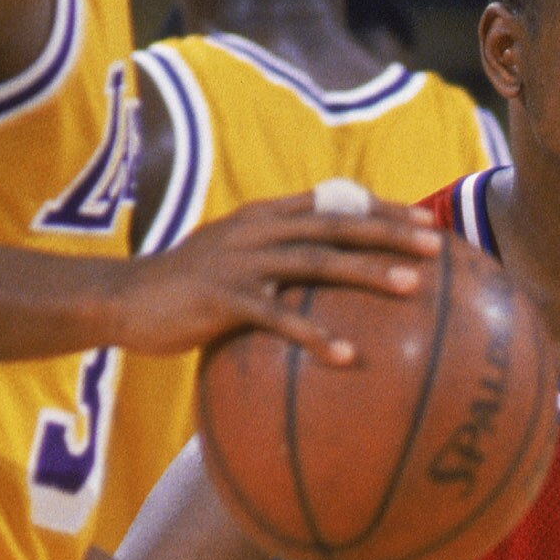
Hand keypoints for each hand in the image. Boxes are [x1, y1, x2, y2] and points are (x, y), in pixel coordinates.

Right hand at [109, 191, 443, 364]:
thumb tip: (330, 282)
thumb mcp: (237, 263)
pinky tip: (348, 356)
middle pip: (335, 224)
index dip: (382, 210)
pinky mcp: (222, 298)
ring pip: (316, 261)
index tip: (427, 221)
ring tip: (411, 286)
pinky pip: (277, 317)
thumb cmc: (189, 289)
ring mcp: (240, 261)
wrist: (123, 299)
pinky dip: (315, 335)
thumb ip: (280, 263)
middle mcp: (258, 230)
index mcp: (265, 217)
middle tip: (436, 245)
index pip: (334, 204)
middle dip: (389, 231)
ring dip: (367, 271)